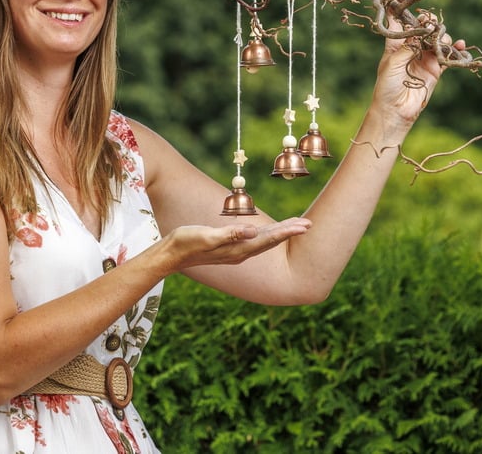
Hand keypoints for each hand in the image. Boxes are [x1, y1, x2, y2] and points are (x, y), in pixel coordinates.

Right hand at [158, 217, 311, 272]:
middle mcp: (240, 252)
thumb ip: (228, 235)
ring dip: (283, 233)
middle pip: (271, 241)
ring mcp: (236, 251)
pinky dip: (270, 234)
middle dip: (290, 232)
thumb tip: (251, 232)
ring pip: (265, 241)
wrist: (172, 255)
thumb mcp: (205, 236)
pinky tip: (274, 232)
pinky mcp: (231, 246)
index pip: (267, 239)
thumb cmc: (186, 243)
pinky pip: (257, 240)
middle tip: (310, 225)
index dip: (286, 232)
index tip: (304, 226)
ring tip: (299, 227)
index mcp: (237, 249)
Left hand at [372, 10, 464, 129]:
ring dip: (441, 34)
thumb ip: (408, 45)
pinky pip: (448, 55)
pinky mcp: (436, 69)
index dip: (401, 5)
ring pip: (437, 38)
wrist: (396, 110)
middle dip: (427, 20)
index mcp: (395, 44)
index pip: (398, 19)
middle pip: (422, 27)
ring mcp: (424, 58)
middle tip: (430, 20)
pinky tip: (459, 44)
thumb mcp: (393, 61)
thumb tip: (423, 30)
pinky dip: (455, 49)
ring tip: (441, 37)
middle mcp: (411, 48)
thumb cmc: (387, 85)